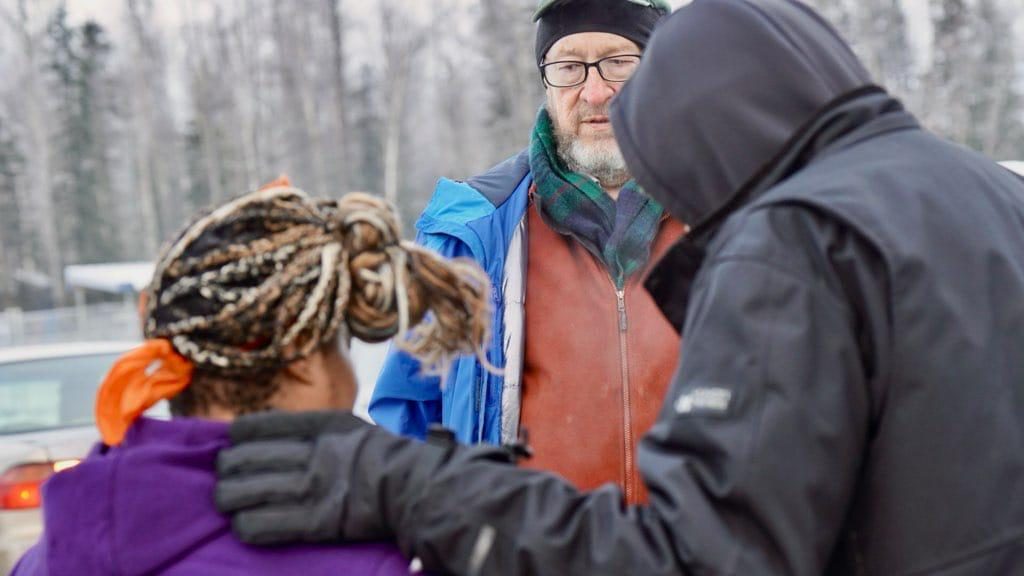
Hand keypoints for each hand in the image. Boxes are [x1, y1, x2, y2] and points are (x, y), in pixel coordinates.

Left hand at [215, 410, 447, 544]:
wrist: (414, 488)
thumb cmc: (380, 457)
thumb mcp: (347, 426)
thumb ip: (310, 427)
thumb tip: (268, 432)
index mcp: (321, 425)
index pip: (258, 426)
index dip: (237, 435)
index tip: (232, 441)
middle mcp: (313, 454)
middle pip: (243, 460)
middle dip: (226, 468)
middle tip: (226, 473)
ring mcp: (313, 489)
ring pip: (244, 493)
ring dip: (229, 497)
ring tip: (229, 500)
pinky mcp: (314, 523)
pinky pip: (261, 526)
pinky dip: (245, 525)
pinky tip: (244, 524)